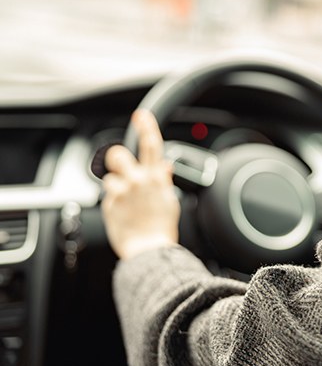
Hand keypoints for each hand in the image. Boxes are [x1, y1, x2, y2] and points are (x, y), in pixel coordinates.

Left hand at [102, 109, 179, 259]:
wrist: (150, 250)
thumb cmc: (162, 228)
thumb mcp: (171, 201)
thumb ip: (164, 180)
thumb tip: (165, 166)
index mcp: (156, 178)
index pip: (152, 145)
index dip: (146, 127)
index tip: (141, 116)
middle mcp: (139, 181)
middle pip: (118, 154)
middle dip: (116, 158)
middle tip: (120, 168)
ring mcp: (122, 192)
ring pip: (110, 178)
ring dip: (116, 187)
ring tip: (126, 203)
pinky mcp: (109, 204)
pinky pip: (107, 197)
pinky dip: (113, 203)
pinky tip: (123, 214)